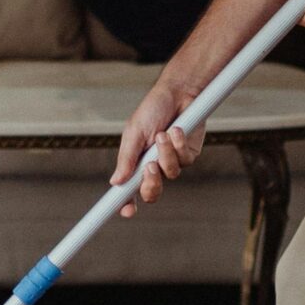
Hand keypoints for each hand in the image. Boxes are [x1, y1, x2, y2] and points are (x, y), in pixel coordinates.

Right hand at [112, 78, 204, 217]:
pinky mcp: (189, 155)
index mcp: (135, 162)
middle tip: (149, 167)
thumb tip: (115, 183)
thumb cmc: (152, 109)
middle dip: (151, 184)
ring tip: (162, 134)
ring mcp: (172, 162)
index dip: (125, 204)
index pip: (128, 190)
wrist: (178, 93)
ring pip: (171, 175)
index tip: (126, 211)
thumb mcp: (134, 133)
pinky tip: (177, 129)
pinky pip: (185, 161)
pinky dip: (179, 145)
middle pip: (152, 193)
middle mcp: (153, 165)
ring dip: (166, 155)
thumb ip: (126, 159)